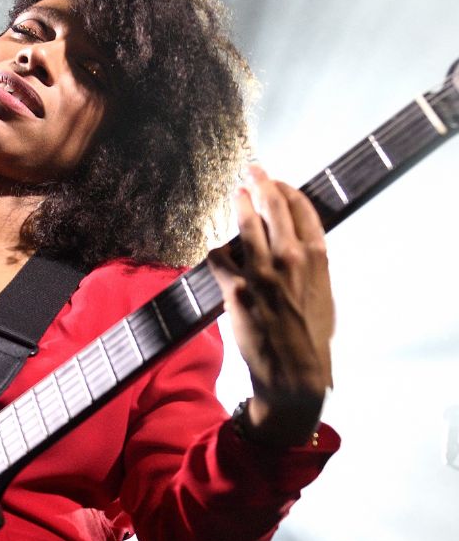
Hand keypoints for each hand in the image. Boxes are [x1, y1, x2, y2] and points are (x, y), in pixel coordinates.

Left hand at [206, 164, 334, 444]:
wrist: (294, 370)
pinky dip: (218, 253)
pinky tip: (218, 252)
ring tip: (236, 193)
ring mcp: (262, 272)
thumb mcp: (324, 294)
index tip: (278, 182)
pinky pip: (220, 258)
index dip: (288, 191)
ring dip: (240, 206)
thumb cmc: (311, 335)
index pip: (303, 209)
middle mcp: (291, 258)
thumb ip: (312, 267)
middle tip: (253, 170)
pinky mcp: (237, 289)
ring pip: (246, 225)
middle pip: (274, 207)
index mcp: (318, 257)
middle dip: (262, 183)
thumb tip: (300, 249)